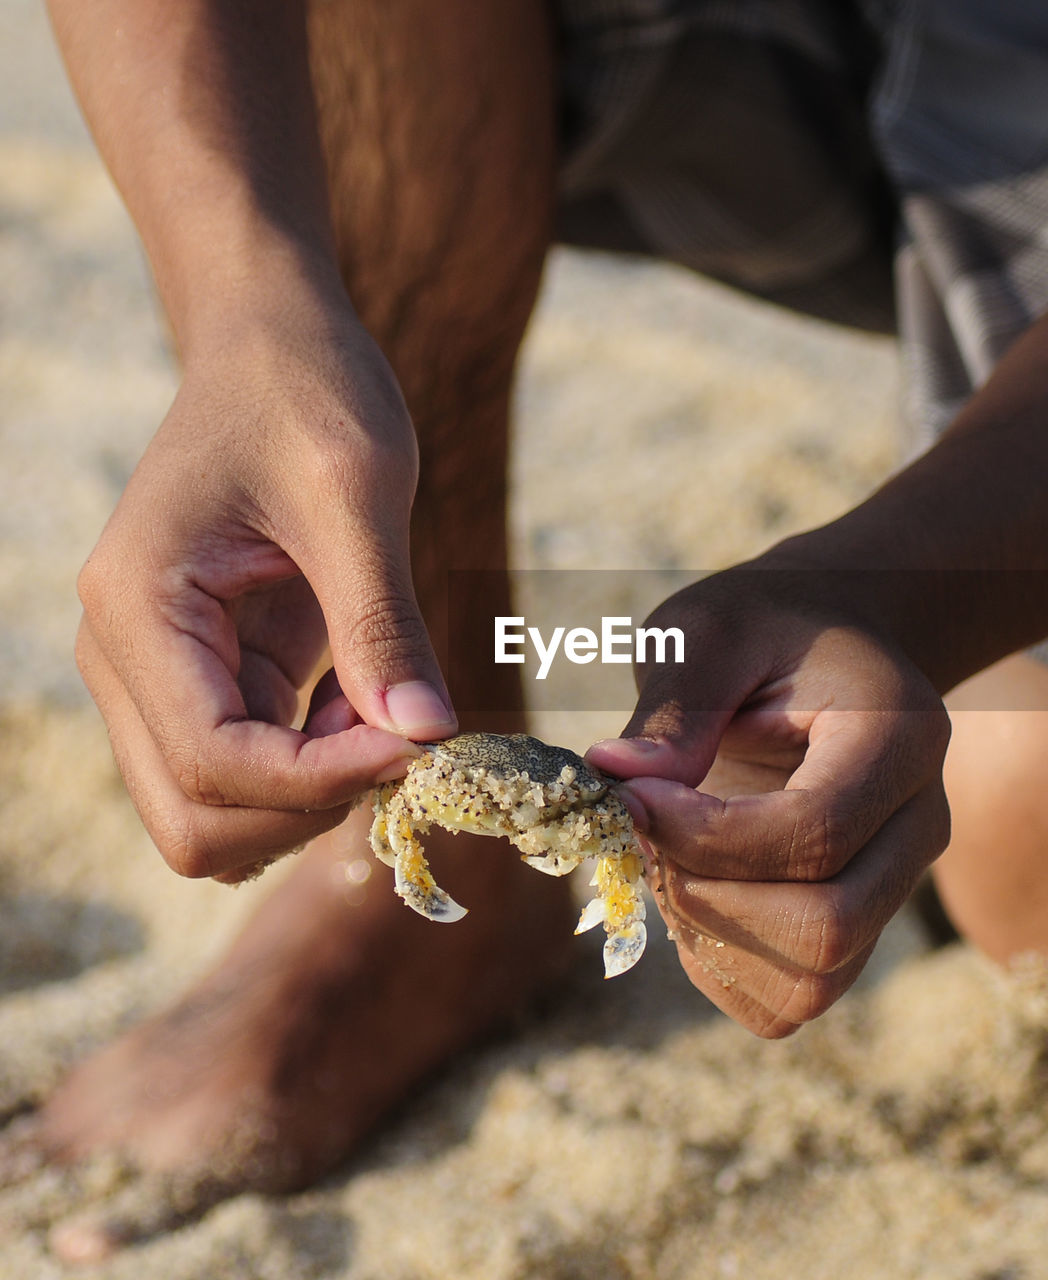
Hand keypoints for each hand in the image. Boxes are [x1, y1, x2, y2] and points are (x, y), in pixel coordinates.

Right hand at [76, 293, 455, 880]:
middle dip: (307, 806)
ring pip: (224, 809)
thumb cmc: (307, 392)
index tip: (417, 741)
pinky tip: (373, 695)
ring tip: (387, 705)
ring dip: (316, 791)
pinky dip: (324, 760)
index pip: (212, 761)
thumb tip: (426, 737)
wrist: (276, 345)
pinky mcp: (212, 675)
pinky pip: (260, 766)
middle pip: (195, 818)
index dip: (320, 779)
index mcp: (139, 608)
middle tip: (400, 739)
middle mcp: (127, 657)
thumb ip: (382, 623)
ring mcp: (164, 673)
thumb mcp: (357, 496)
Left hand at [587, 560, 950, 1036]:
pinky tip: (689, 891)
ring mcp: (896, 883)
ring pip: (814, 982)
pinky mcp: (860, 925)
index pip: (816, 832)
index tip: (630, 796)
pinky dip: (721, 969)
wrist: (824, 647)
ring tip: (664, 859)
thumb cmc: (763, 628)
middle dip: (706, 894)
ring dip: (708, 938)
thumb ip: (674, 702)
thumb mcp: (710, 629)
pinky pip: (793, 1001)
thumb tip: (618, 780)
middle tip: (644, 832)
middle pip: (829, 924)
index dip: (704, 835)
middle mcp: (918, 822)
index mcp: (899, 736)